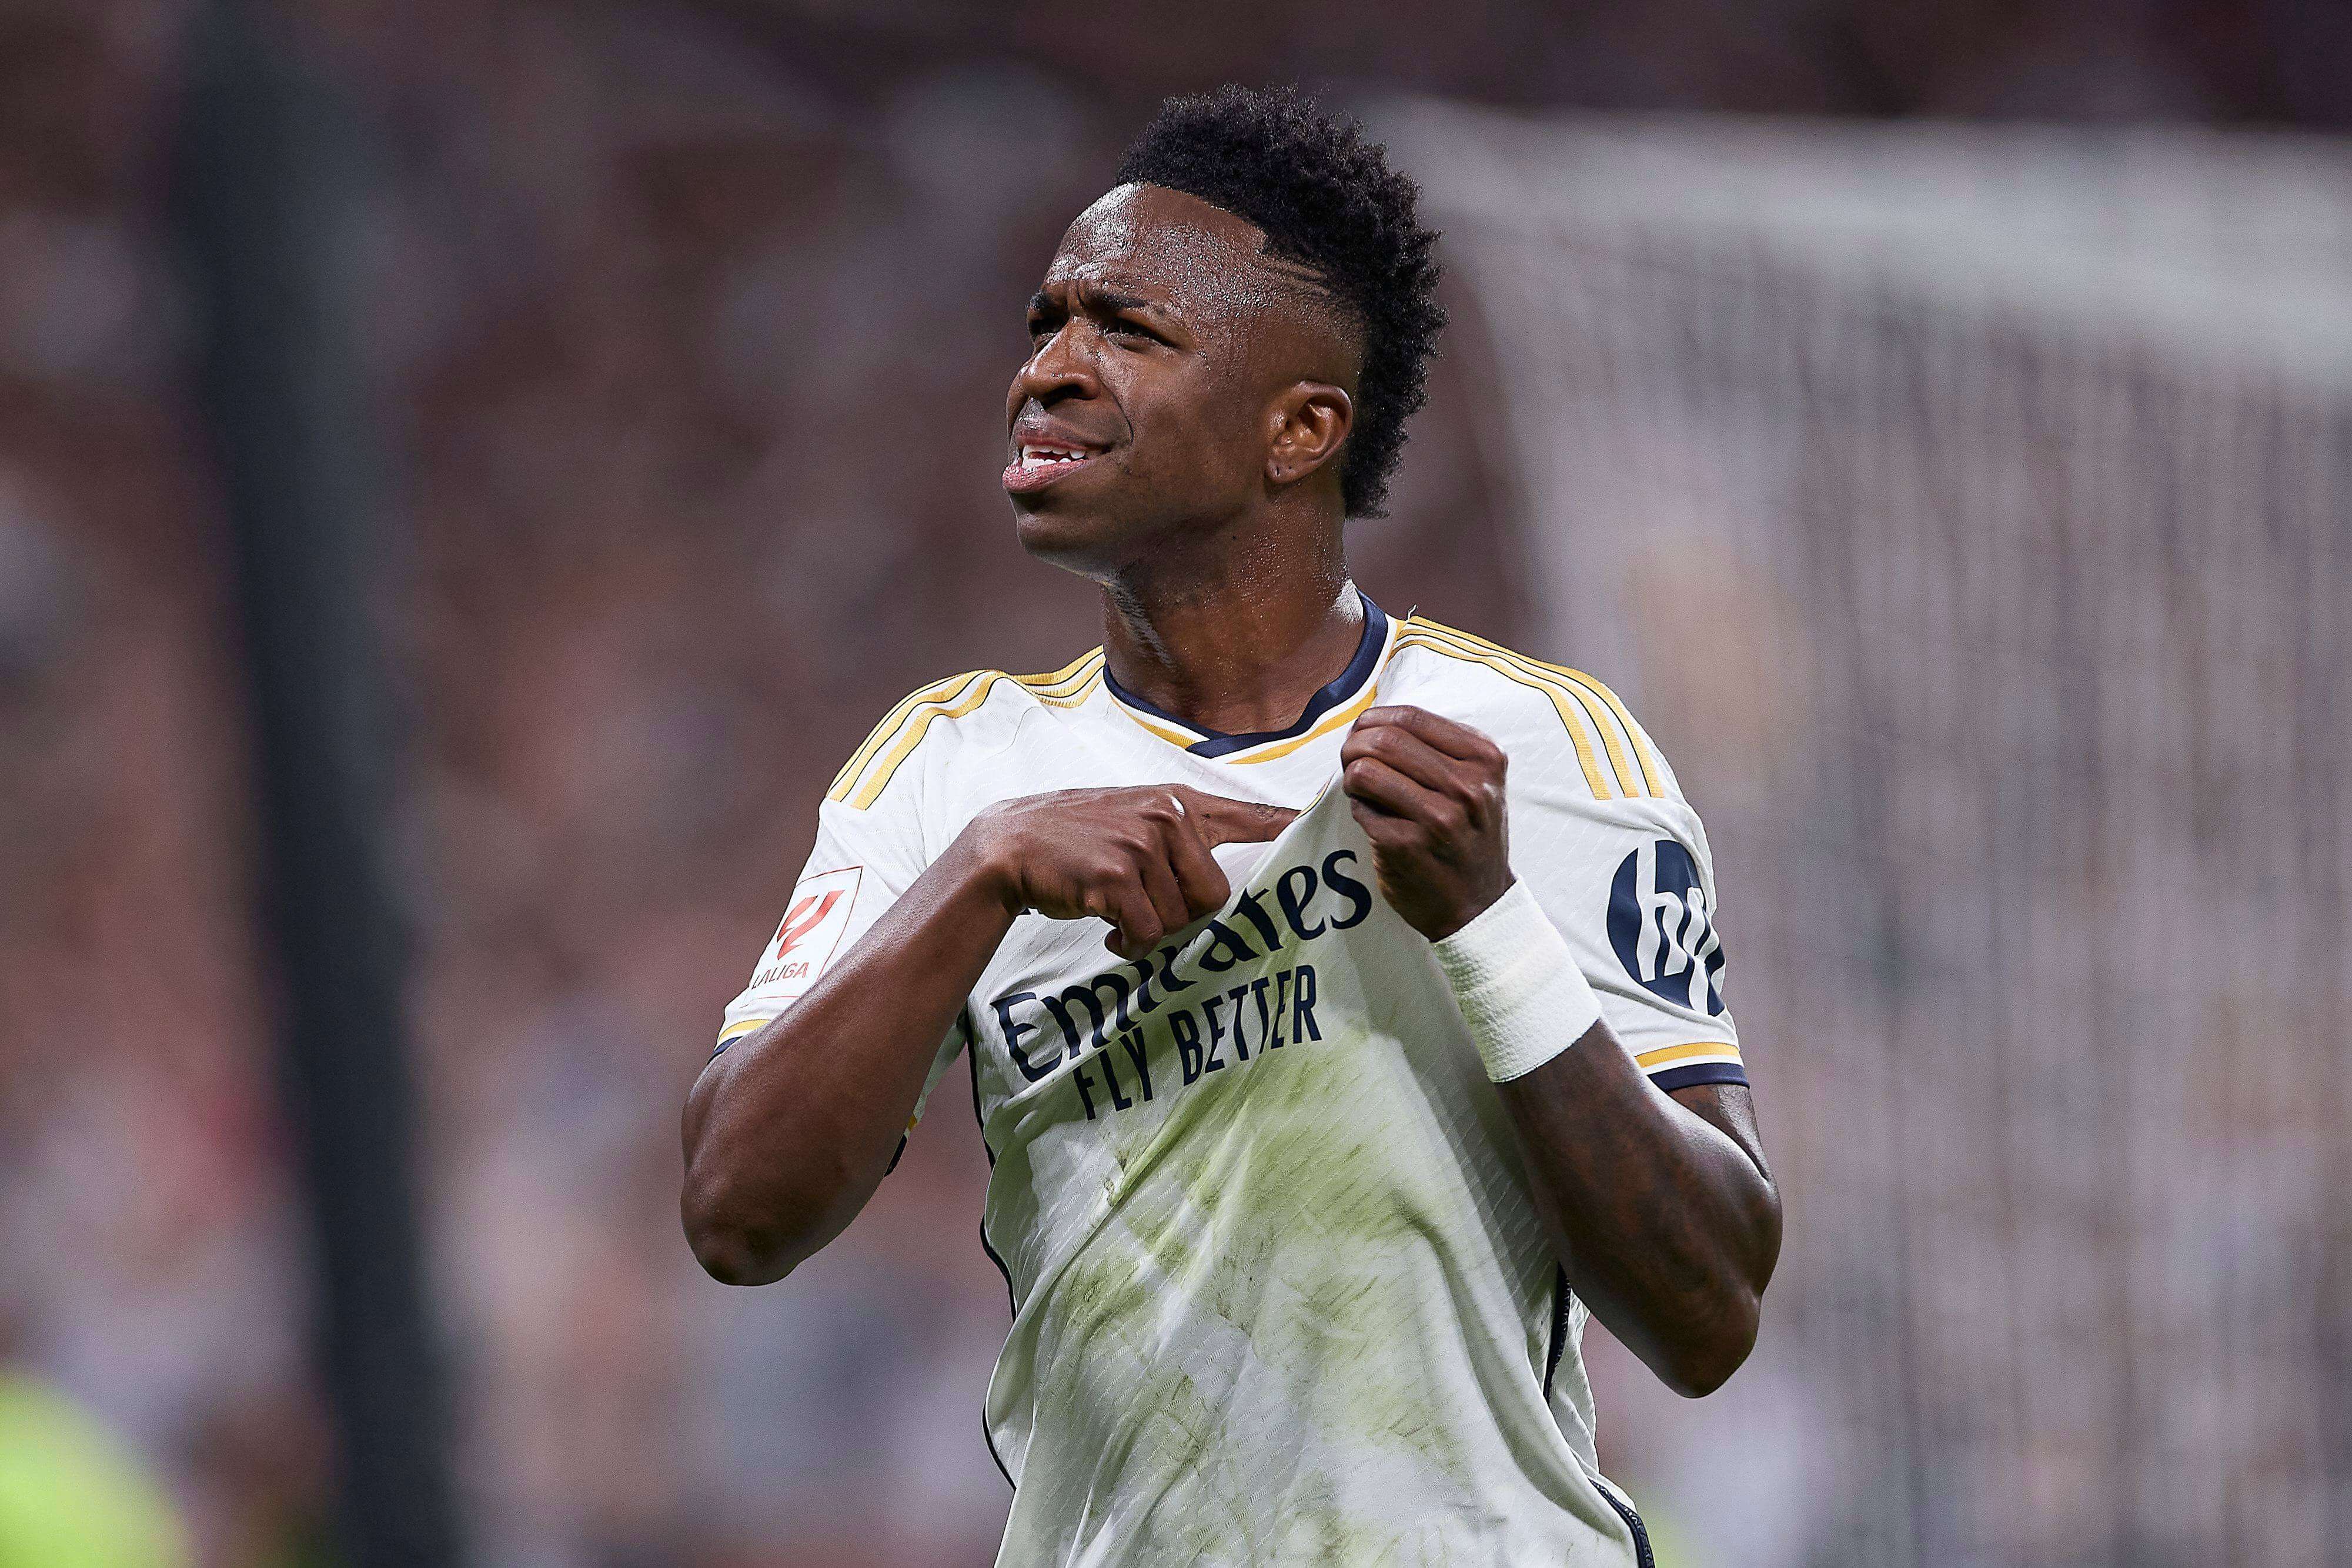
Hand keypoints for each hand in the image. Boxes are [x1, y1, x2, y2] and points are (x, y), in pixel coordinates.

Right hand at [959, 784, 1297, 957]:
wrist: (1012, 844)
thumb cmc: (1077, 840)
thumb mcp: (1133, 818)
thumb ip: (1179, 837)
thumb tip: (1221, 882)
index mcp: (1177, 802)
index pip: (1248, 814)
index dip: (1287, 825)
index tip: (1319, 826)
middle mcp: (1166, 816)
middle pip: (1215, 893)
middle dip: (1185, 915)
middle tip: (1147, 910)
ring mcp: (1142, 844)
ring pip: (1181, 918)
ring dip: (1151, 931)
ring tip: (1119, 914)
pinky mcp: (1117, 875)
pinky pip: (1149, 932)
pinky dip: (1131, 942)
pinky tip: (1109, 928)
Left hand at [1340, 705, 1512, 939]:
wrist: (1480, 906)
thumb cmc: (1471, 837)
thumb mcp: (1479, 784)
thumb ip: (1439, 749)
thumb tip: (1372, 723)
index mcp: (1485, 759)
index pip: (1411, 716)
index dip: (1374, 720)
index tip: (1364, 734)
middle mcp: (1467, 787)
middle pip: (1384, 740)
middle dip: (1354, 746)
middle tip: (1350, 761)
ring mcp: (1438, 818)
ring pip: (1365, 770)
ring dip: (1351, 777)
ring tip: (1362, 791)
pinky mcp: (1406, 846)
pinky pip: (1360, 809)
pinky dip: (1359, 810)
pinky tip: (1375, 821)